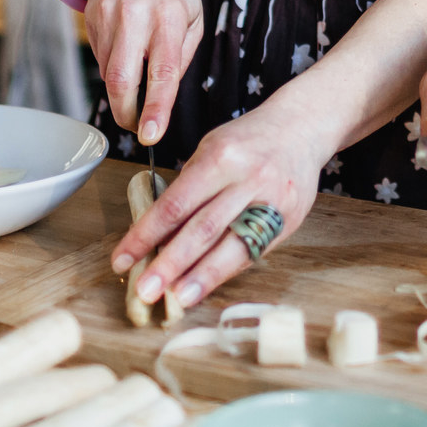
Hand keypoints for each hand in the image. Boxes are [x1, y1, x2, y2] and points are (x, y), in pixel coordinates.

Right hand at [66, 0, 202, 144]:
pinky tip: (127, 48)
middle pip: (120, 79)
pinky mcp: (90, 17)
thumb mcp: (193, 17)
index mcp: (168, 15)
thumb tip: (163, 95)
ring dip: (123, 88)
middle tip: (137, 127)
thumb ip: (181, 56)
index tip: (150, 135)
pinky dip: (115, 65)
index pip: (162, 71)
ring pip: (108, 72)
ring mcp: (107, 15)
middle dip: (126, 114)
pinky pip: (100, 58)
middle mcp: (134, 14)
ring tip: (140, 71)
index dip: (155, 108)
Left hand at [110, 101, 333, 307]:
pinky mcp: (290, 219)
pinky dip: (226, 270)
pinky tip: (208, 284)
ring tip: (177, 299)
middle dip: (170, 265)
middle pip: (203, 230)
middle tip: (146, 291)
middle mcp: (249, 179)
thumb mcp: (212, 149)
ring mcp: (273, 201)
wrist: (302, 127)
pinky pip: (253, 250)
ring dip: (201, 277)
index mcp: (221, 157)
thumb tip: (159, 234)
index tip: (123, 258)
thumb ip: (190, 188)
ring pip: (232, 246)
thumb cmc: (248, 140)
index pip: (175, 204)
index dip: (145, 235)